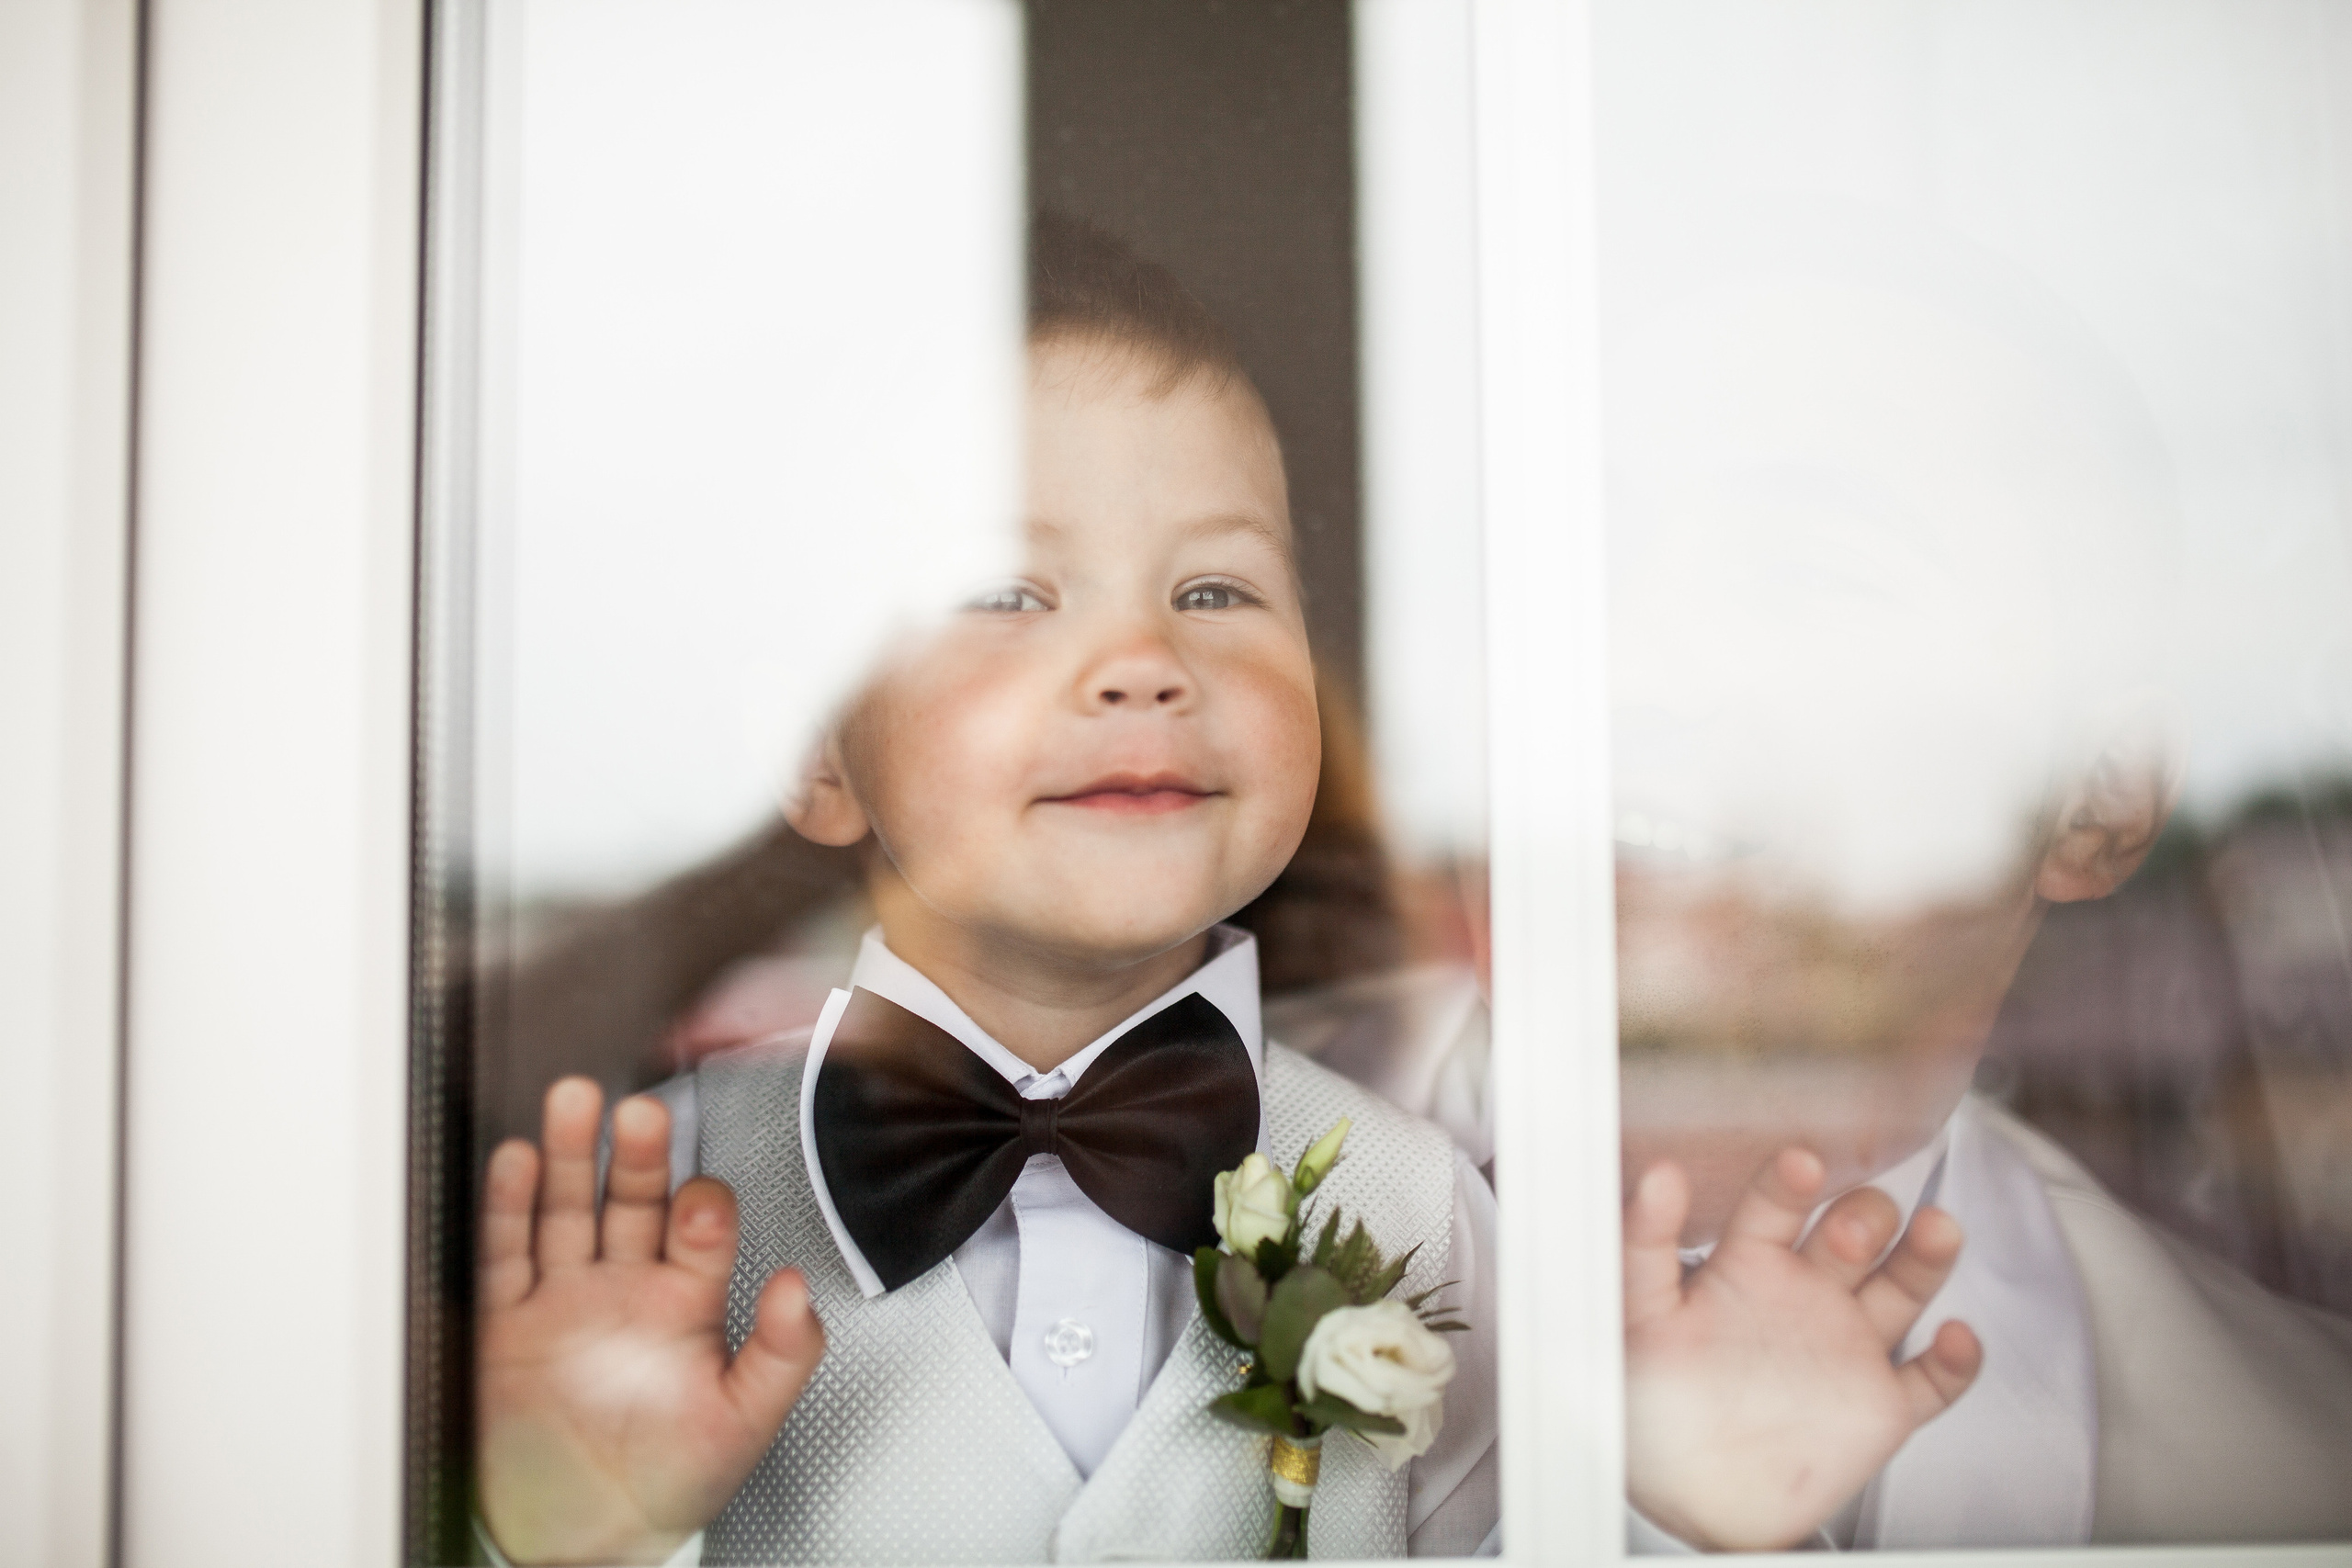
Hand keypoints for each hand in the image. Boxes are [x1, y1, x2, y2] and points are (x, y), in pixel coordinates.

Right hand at [477, 1078, 826, 1563]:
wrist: (583, 1533)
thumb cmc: (669, 1478)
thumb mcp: (744, 1422)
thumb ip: (784, 1354)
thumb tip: (801, 1288)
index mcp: (688, 1299)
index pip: (700, 1228)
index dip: (702, 1207)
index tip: (701, 1202)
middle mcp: (627, 1284)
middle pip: (632, 1198)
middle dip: (637, 1154)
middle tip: (639, 1113)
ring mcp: (565, 1296)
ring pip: (567, 1208)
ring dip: (568, 1156)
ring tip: (574, 1104)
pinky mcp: (506, 1321)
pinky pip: (506, 1254)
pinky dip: (507, 1208)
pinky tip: (516, 1162)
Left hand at [1622, 1148, 1981, 1550]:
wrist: (1694, 1501)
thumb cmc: (1658, 1407)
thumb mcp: (1637, 1318)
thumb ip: (1643, 1245)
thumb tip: (1656, 1176)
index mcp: (1749, 1267)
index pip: (1774, 1206)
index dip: (1788, 1181)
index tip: (1800, 1162)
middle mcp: (1806, 1295)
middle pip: (1853, 1233)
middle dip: (1863, 1217)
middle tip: (1856, 1224)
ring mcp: (1847, 1347)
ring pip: (1901, 1288)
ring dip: (1924, 1258)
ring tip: (1937, 1230)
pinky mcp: (1879, 1405)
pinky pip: (1931, 1380)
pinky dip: (1952, 1361)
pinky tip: (1956, 1338)